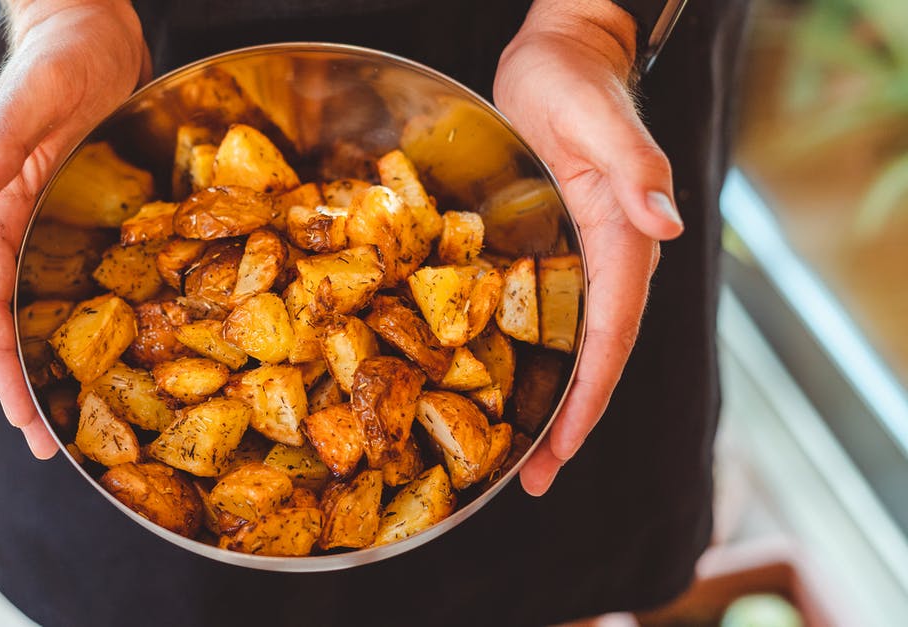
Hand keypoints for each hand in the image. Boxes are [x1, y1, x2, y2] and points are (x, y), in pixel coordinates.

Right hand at [0, 0, 148, 458]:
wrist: (91, 29)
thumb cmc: (61, 54)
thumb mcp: (34, 95)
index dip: (0, 367)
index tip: (23, 418)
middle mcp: (15, 232)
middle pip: (9, 326)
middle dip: (26, 388)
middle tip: (52, 449)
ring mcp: (48, 230)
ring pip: (42, 313)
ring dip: (56, 368)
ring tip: (80, 424)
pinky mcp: (81, 223)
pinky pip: (79, 285)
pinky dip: (90, 327)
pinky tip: (120, 357)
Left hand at [493, 0, 683, 494]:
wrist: (560, 52)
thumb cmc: (575, 78)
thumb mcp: (599, 118)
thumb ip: (634, 167)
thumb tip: (667, 227)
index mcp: (622, 237)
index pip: (612, 334)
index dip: (590, 394)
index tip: (563, 446)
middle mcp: (607, 257)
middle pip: (595, 356)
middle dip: (569, 422)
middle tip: (532, 483)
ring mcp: (578, 255)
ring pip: (572, 345)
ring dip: (551, 404)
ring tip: (520, 460)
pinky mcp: (549, 246)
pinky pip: (545, 314)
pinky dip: (532, 358)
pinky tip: (503, 385)